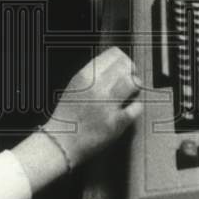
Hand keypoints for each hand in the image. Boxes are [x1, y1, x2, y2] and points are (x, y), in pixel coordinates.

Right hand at [44, 47, 141, 167]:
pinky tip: (130, 107)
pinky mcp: (117, 123)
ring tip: (132, 91)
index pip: (113, 54)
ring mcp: (107, 105)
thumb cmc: (67, 116)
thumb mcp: (75, 85)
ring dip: (136, 86)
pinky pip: (137, 107)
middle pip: (126, 66)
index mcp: (84, 76)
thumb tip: (116, 63)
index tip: (125, 65)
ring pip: (134, 83)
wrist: (61, 143)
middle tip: (131, 77)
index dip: (123, 59)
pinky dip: (136, 105)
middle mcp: (96, 88)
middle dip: (131, 71)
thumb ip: (93, 72)